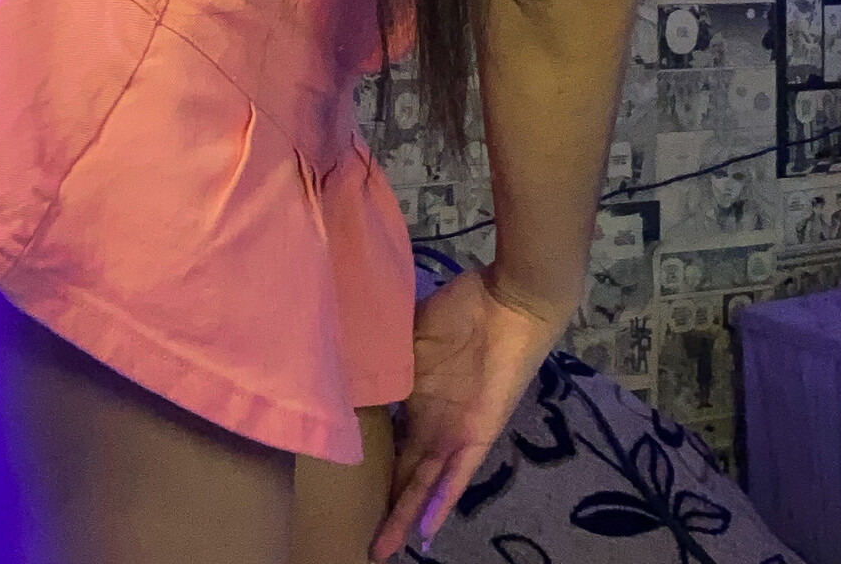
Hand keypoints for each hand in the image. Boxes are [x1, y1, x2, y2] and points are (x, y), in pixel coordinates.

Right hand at [368, 270, 568, 561]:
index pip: (383, 438)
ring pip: (424, 482)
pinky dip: (441, 502)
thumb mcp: (407, 330)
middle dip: (380, 502)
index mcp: (411, 396)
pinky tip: (424, 531)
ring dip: (404, 514)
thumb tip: (339, 362)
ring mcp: (453, 432)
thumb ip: (381, 353)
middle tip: (357, 533)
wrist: (505, 301)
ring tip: (382, 547)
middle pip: (401, 469)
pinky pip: (458, 475)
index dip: (362, 460)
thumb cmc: (458, 307)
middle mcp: (430, 421)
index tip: (334, 480)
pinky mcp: (477, 435)